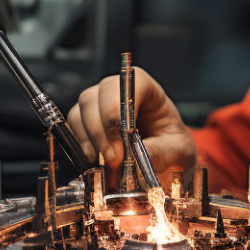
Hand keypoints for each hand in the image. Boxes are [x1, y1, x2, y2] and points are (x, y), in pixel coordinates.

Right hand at [67, 66, 196, 179]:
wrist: (164, 165)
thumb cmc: (172, 150)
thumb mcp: (178, 152)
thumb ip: (160, 152)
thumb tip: (136, 156)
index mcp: (145, 89)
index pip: (126, 83)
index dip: (118, 110)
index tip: (123, 141)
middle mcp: (116, 92)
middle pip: (95, 97)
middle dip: (101, 131)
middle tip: (112, 161)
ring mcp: (96, 106)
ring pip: (79, 113)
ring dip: (89, 142)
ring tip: (105, 167)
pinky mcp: (83, 125)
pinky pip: (71, 130)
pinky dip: (80, 149)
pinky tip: (95, 164)